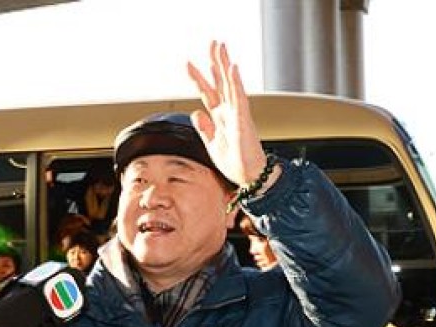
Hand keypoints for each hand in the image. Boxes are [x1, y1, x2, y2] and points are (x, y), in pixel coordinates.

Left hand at [186, 41, 278, 188]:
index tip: (187, 64)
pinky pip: (239, 97)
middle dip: (215, 62)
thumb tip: (195, 112)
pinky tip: (232, 68)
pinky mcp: (242, 120)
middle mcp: (229, 111)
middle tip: (212, 43)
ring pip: (230, 84)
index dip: (198, 78)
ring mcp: (237, 113)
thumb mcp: (212, 143)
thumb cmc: (234, 160)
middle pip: (220, 82)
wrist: (248, 175)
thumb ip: (204, 128)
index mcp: (220, 117)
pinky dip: (235, 82)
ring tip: (221, 47)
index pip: (207, 92)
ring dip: (225, 65)